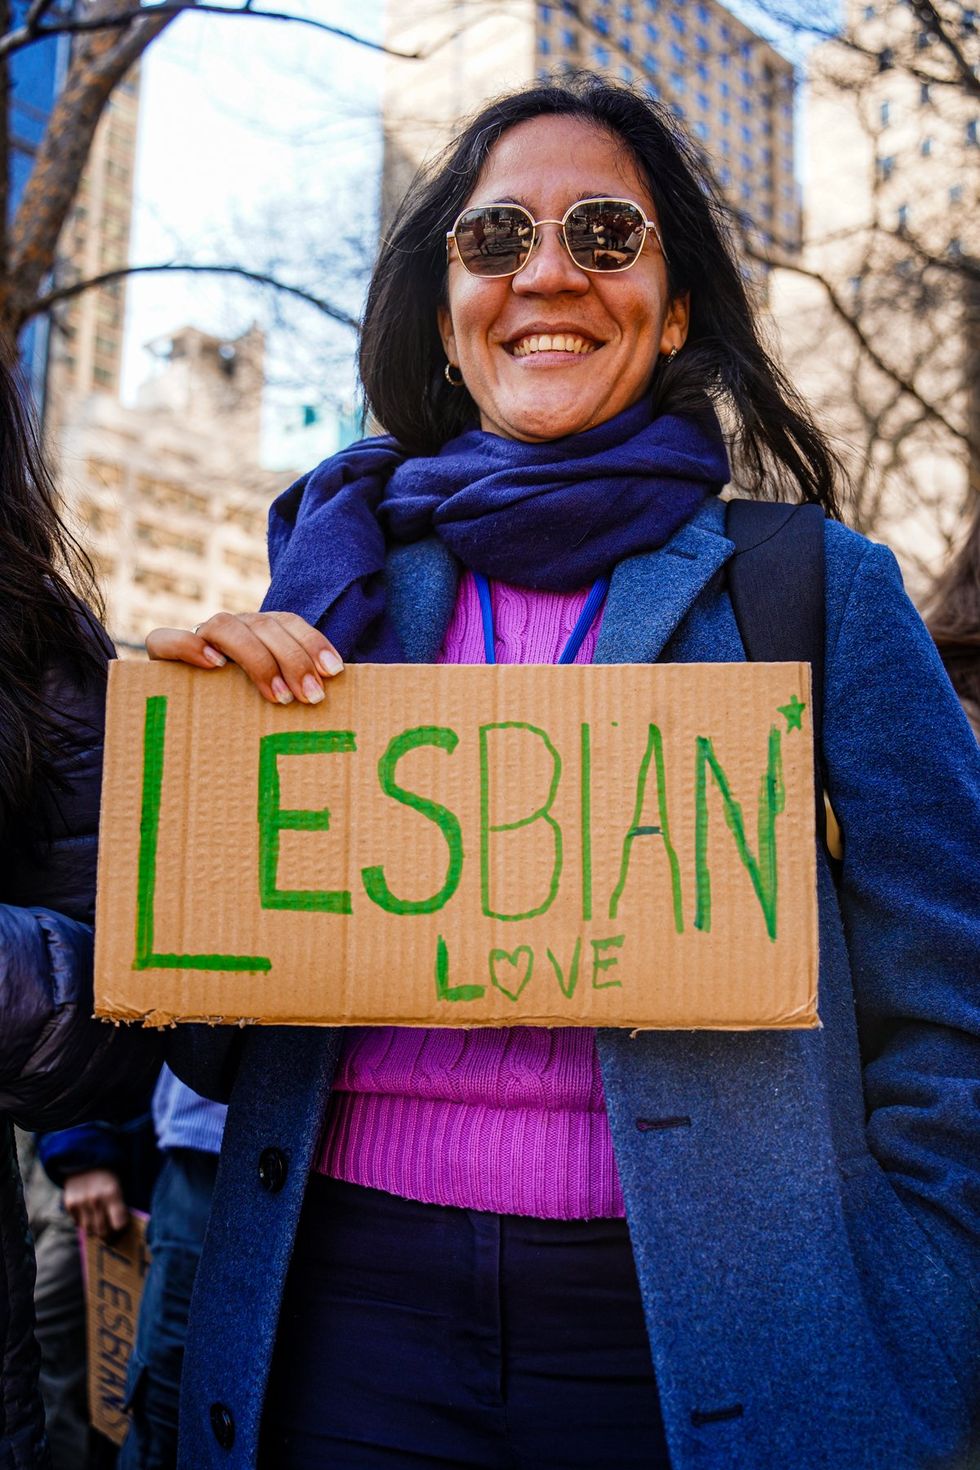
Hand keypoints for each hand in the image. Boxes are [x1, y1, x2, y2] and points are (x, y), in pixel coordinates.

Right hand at [63, 1169, 129, 1238]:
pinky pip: (78, 1224)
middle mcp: (96, 1200)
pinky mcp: (69, 1205)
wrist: (83, 1160)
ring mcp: (81, 1203)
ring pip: (89, 1230)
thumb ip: (120, 1204)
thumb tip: (122, 1228)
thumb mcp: (119, 1185)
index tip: (122, 1228)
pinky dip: (84, 1223)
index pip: (119, 1224)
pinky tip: (89, 1216)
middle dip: (109, 1235)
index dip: (121, 1229)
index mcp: (112, 1193)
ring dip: (95, 1231)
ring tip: (100, 1227)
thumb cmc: (106, 1175)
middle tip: (111, 1234)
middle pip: (103, 1231)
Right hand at [146, 611, 343, 705]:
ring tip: (277, 694)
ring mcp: (198, 637)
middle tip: (311, 696)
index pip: (287, 622)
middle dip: (293, 659)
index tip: (334, 671)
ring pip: (225, 626)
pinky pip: (167, 639)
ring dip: (255, 658)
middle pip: (263, 625)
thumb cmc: (245, 711)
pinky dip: (190, 646)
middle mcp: (231, 628)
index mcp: (258, 631)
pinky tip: (214, 664)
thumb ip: (298, 688)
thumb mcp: (276, 695)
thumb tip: (333, 696)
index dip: (311, 642)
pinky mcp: (163, 654)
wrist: (183, 720)